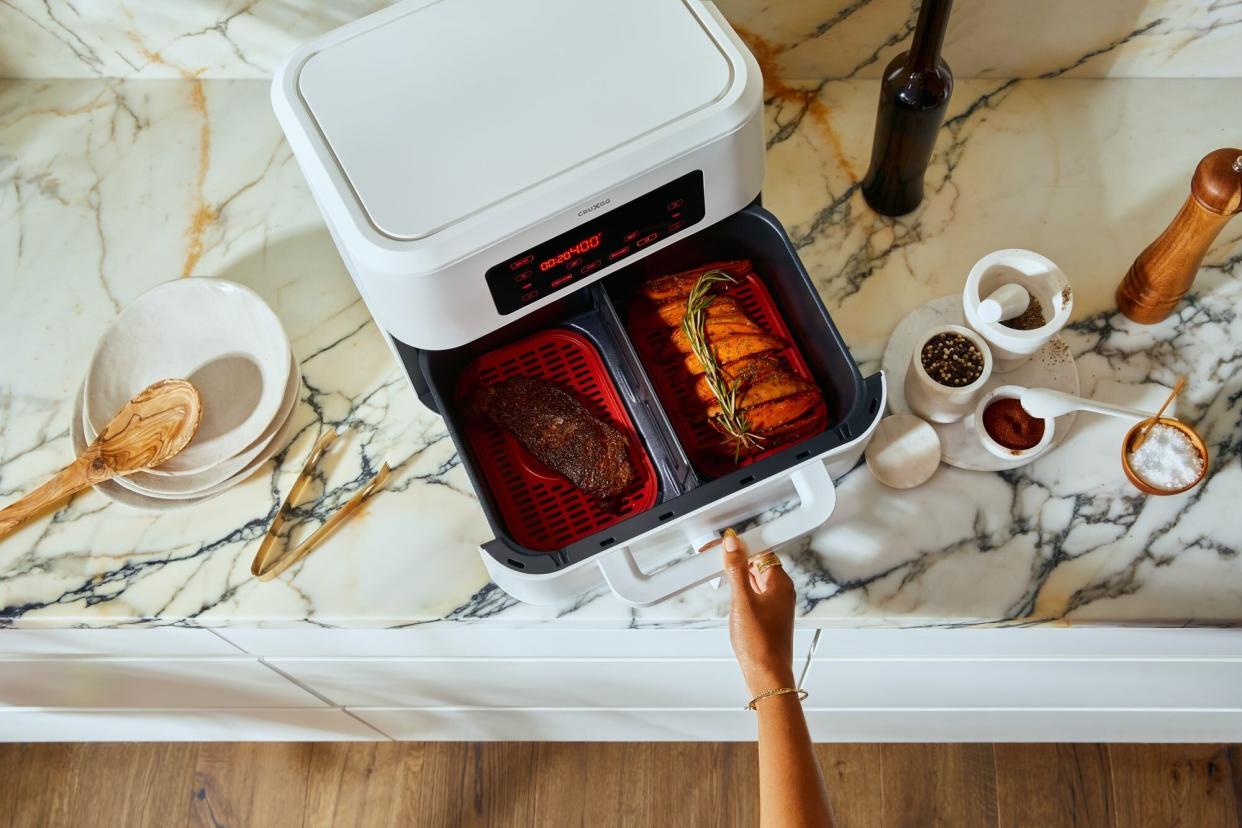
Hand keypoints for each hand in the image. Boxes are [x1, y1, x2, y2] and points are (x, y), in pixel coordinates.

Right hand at [723, 531, 796, 695]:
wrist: (766, 674)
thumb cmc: (760, 643)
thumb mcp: (742, 600)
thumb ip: (736, 569)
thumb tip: (733, 545)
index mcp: (780, 582)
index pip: (761, 550)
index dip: (741, 545)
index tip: (723, 545)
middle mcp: (781, 591)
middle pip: (757, 562)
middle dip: (736, 560)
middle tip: (715, 561)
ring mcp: (775, 604)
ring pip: (754, 579)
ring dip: (736, 577)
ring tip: (720, 580)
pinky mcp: (768, 615)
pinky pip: (753, 594)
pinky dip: (740, 591)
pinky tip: (730, 598)